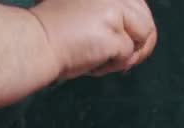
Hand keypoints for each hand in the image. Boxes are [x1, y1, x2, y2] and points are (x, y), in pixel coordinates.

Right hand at [29, 0, 156, 78]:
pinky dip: (113, 64)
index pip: (140, 8)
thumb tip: (145, 34)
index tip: (131, 45)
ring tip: (102, 57)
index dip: (139, 30)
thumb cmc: (58, 33)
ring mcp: (114, 7)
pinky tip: (93, 61)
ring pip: (143, 37)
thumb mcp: (91, 12)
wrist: (35, 43)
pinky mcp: (114, 29)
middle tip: (122, 59)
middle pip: (147, 23)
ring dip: (127, 55)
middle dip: (139, 46)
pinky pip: (129, 54)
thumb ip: (116, 16)